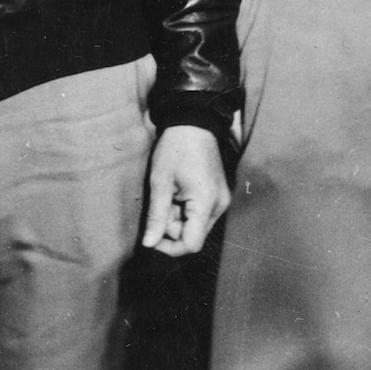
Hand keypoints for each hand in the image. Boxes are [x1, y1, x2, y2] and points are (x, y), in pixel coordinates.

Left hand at [142, 125, 229, 256]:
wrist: (193, 123)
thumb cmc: (175, 149)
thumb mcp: (160, 182)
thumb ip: (156, 216)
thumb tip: (148, 244)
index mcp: (206, 203)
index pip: (191, 244)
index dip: (168, 247)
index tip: (151, 235)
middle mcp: (219, 206)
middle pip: (193, 236)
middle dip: (172, 228)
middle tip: (160, 203)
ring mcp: (221, 201)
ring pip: (196, 226)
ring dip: (179, 218)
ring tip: (169, 194)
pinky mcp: (219, 196)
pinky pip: (201, 214)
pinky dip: (186, 210)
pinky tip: (178, 192)